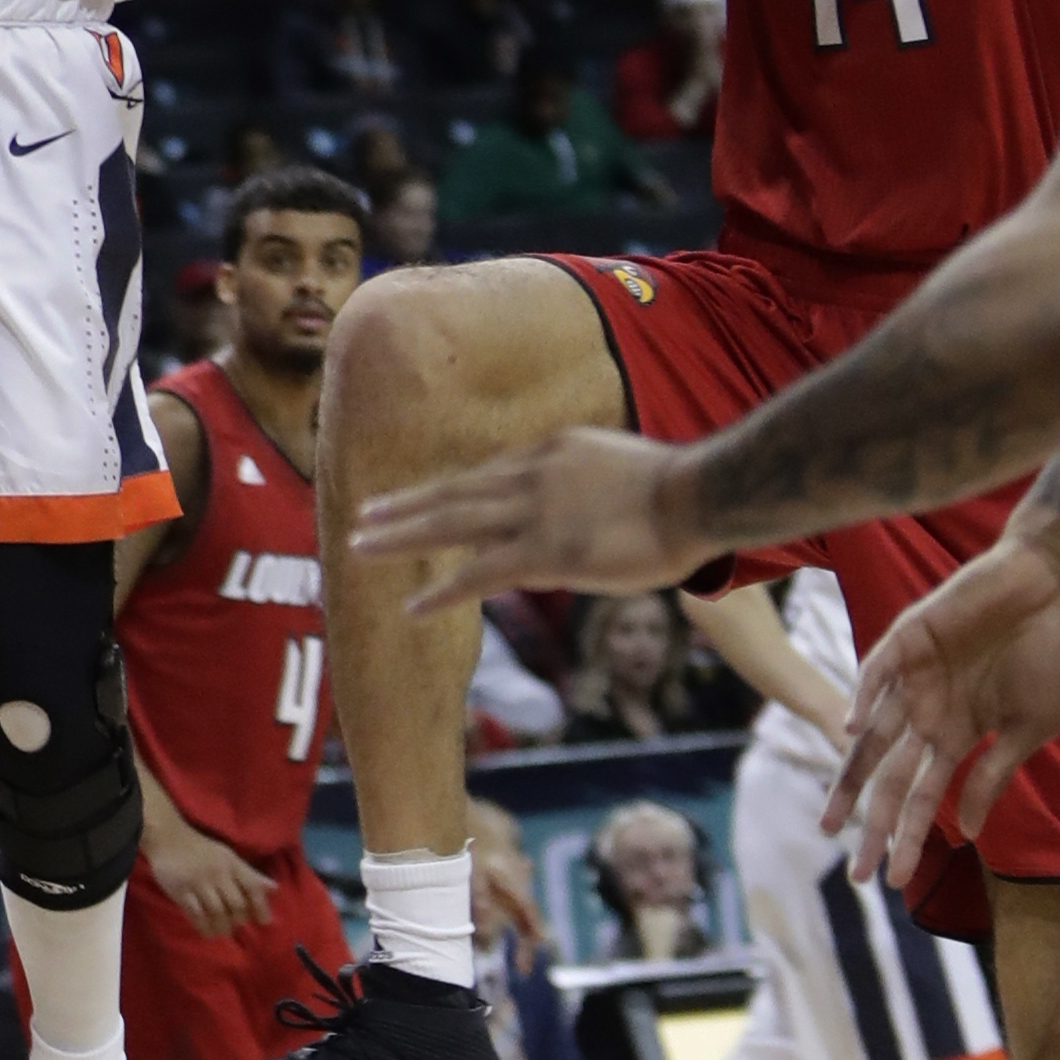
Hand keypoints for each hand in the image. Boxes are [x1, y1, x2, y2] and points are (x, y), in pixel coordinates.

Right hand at [143, 816, 276, 937]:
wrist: (167, 839)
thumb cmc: (202, 850)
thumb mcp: (228, 857)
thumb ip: (250, 875)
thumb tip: (274, 889)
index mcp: (231, 864)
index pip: (252, 887)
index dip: (261, 906)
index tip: (263, 921)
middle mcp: (217, 874)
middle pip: (236, 904)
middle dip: (238, 919)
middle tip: (235, 924)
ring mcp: (198, 883)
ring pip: (217, 912)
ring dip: (222, 927)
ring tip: (222, 931)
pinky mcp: (181, 892)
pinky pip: (196, 915)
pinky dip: (204, 927)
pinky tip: (207, 931)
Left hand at [354, 426, 699, 606]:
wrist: (700, 493)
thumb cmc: (681, 489)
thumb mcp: (622, 467)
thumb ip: (591, 482)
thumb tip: (582, 510)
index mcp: (550, 451)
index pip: (490, 474)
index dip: (454, 492)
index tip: (425, 499)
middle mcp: (530, 476)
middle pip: (454, 491)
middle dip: (406, 505)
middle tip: (365, 513)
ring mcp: (533, 513)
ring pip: (450, 524)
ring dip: (401, 536)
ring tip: (359, 547)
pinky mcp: (544, 552)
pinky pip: (479, 574)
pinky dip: (442, 592)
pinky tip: (413, 608)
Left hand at [827, 537, 1059, 884]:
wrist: (1051, 592)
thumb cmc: (1047, 657)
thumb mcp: (1025, 729)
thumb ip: (991, 776)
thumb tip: (965, 830)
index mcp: (953, 734)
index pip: (919, 795)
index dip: (903, 836)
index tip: (891, 882)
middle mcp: (925, 711)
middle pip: (887, 776)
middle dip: (871, 824)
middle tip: (854, 872)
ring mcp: (914, 676)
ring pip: (871, 733)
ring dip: (854, 776)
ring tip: (837, 819)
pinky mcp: (910, 636)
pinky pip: (881, 668)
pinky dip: (867, 694)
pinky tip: (854, 725)